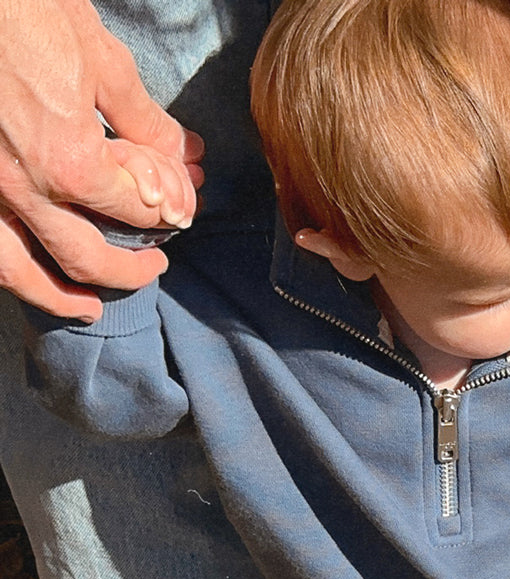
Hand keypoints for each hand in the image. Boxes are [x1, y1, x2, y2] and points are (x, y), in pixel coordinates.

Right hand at [0, 0, 202, 318]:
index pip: (137, 210)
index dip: (169, 209)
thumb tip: (182, 152)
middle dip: (129, 270)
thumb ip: (143, 119)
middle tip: (154, 267)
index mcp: (71, 163)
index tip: (182, 206)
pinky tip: (27, 276)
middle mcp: (26, 190)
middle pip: (89, 256)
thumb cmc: (24, 9)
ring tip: (88, 308)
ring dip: (58, 298)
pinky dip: (11, 271)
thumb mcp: (99, 58)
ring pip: (21, 272)